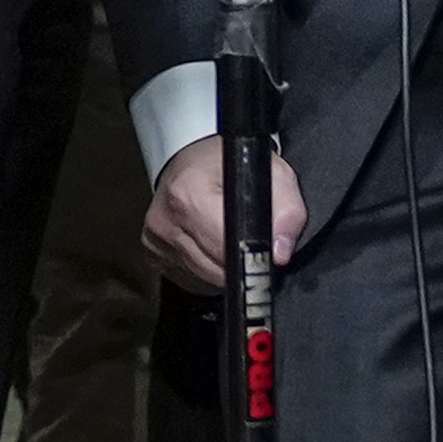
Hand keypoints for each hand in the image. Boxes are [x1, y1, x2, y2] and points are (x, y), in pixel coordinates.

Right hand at [143, 136, 305, 290]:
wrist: (191, 161)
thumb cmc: (227, 164)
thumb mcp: (273, 172)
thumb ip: (287, 211)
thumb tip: (280, 253)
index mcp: (188, 192)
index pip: (227, 246)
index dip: (252, 253)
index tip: (264, 252)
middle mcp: (164, 220)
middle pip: (217, 268)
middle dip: (240, 260)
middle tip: (249, 237)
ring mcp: (155, 241)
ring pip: (206, 279)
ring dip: (224, 267)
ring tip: (229, 236)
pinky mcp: (155, 256)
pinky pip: (193, 279)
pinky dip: (209, 269)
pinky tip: (212, 244)